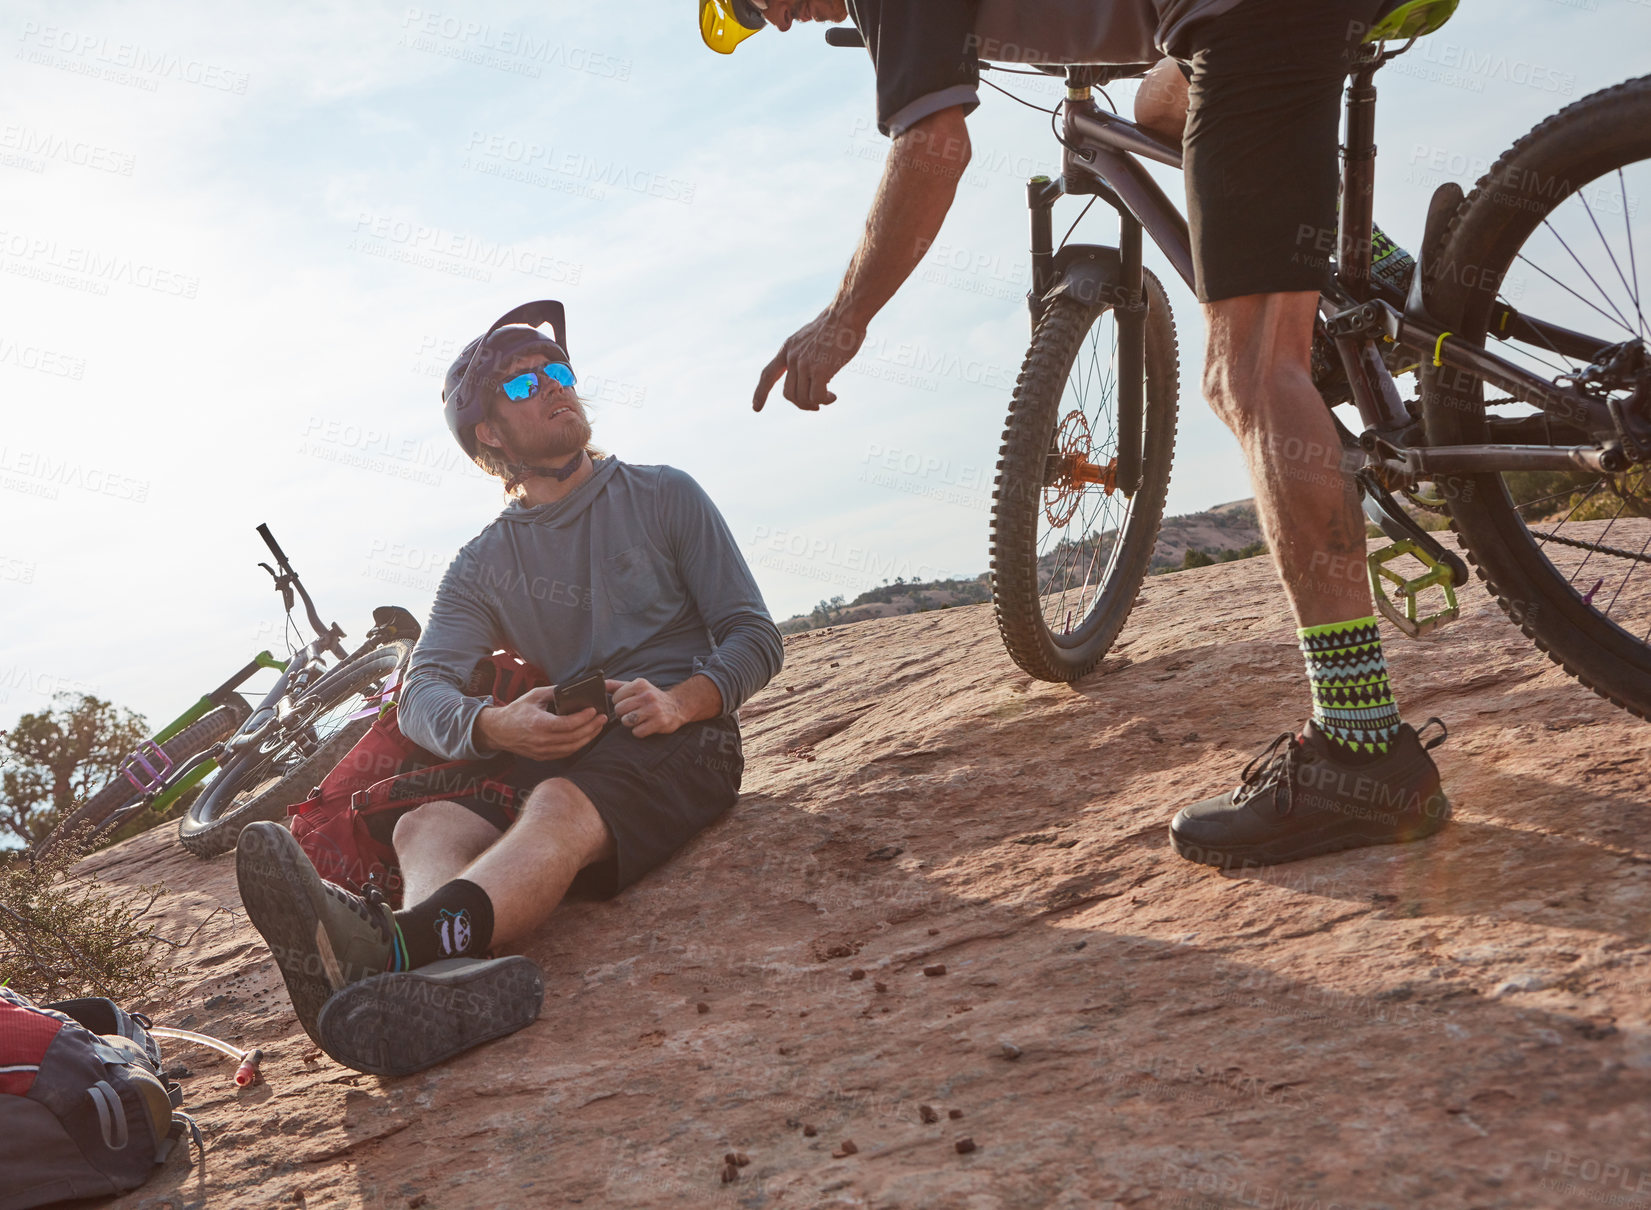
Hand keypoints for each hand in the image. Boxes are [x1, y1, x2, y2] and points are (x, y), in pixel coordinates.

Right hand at [476, 686, 605, 759]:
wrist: (498, 730)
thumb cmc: (516, 711)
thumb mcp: (533, 696)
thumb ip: (553, 692)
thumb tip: (572, 688)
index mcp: (539, 724)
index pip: (568, 724)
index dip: (583, 718)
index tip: (593, 710)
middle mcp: (541, 740)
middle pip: (574, 737)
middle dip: (591, 727)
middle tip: (602, 718)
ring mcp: (542, 751)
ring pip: (572, 747)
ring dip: (588, 737)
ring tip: (597, 726)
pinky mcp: (543, 757)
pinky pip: (565, 753)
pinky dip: (578, 745)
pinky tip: (586, 736)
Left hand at [606, 677, 687, 738]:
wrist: (677, 706)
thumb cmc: (651, 697)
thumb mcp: (637, 687)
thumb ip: (617, 686)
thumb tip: (601, 684)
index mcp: (640, 684)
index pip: (616, 697)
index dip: (618, 703)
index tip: (627, 704)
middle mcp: (647, 695)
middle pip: (620, 709)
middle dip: (622, 714)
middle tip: (631, 713)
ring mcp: (654, 709)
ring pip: (626, 721)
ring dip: (629, 723)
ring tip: (637, 719)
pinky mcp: (660, 722)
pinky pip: (638, 732)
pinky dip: (638, 732)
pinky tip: (645, 726)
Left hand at [753, 309, 865, 411]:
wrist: (846, 314)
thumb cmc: (836, 327)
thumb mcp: (811, 339)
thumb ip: (806, 355)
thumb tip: (814, 377)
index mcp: (788, 348)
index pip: (768, 374)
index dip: (761, 392)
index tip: (756, 408)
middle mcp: (792, 357)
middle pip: (789, 393)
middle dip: (801, 404)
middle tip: (816, 406)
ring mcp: (804, 364)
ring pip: (802, 398)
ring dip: (815, 403)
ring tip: (829, 398)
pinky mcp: (819, 370)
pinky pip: (817, 396)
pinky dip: (825, 400)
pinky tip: (833, 397)